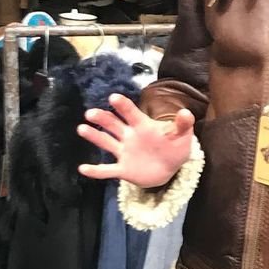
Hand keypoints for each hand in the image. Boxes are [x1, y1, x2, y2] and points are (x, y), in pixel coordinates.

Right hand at [77, 94, 194, 187]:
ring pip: (106, 142)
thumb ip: (183, 125)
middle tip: (90, 113)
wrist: (169, 169)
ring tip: (81, 128)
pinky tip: (83, 168)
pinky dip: (96, 171)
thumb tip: (186, 112)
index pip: (131, 113)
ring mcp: (124, 152)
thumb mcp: (182, 136)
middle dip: (103, 118)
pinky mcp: (123, 169)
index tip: (113, 97)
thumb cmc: (173, 148)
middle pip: (113, 125)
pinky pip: (107, 170)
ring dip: (94, 136)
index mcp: (142, 126)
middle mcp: (129, 137)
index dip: (123, 105)